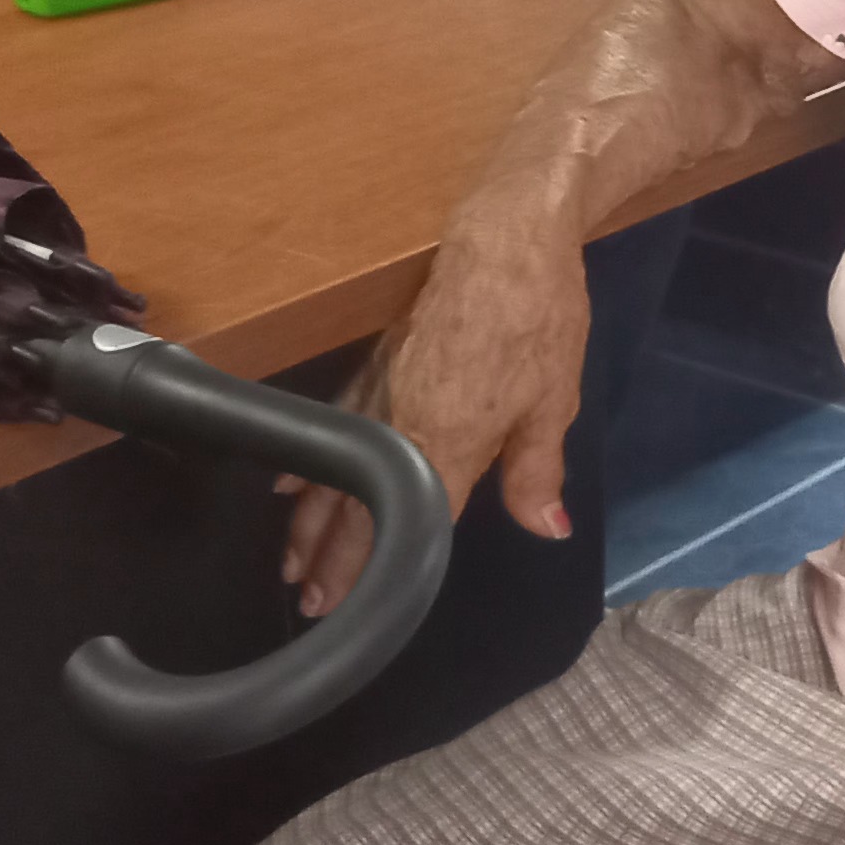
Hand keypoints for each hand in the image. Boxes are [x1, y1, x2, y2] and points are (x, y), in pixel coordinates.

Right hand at [280, 202, 587, 606]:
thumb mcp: (554, 401)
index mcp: (447, 442)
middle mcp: (401, 422)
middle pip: (356, 503)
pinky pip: (335, 423)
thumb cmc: (538, 317)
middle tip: (308, 602)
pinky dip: (310, 459)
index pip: (403, 524)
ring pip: (334, 468)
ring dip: (311, 520)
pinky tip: (290, 484)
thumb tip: (547, 530)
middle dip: (330, 557)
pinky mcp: (376, 361)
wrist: (505, 235)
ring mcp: (381, 389)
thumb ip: (537, 472)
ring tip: (292, 563)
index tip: (346, 609)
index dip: (372, 571)